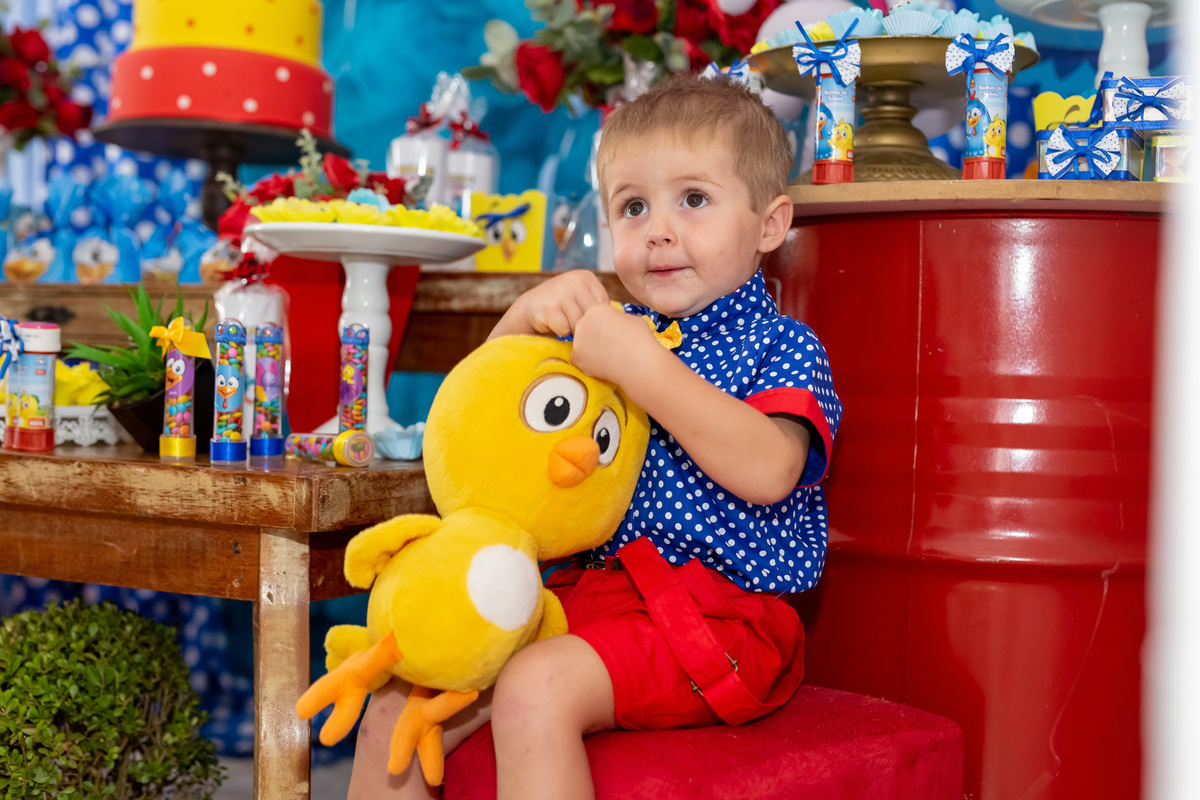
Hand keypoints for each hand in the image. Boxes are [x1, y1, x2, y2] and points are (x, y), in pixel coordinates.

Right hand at [489, 270, 609, 338]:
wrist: (528, 310)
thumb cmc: (561, 309)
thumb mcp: (582, 300)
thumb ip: (599, 306)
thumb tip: (626, 323)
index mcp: (587, 277)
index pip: (604, 307)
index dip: (596, 319)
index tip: (585, 319)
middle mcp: (575, 280)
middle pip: (593, 316)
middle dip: (586, 327)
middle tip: (575, 325)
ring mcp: (561, 292)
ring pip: (580, 324)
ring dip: (573, 331)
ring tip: (564, 323)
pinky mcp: (549, 307)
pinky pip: (565, 329)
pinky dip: (561, 333)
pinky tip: (553, 324)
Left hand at [570, 302, 659, 384]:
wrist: (640, 364)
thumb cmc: (641, 340)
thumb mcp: (631, 318)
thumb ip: (616, 317)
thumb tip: (614, 320)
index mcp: (596, 309)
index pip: (592, 312)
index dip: (602, 321)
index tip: (609, 329)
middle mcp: (583, 322)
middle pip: (583, 325)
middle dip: (592, 332)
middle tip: (607, 343)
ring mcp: (578, 340)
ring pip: (579, 341)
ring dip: (589, 346)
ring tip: (606, 353)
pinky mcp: (577, 358)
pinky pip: (577, 357)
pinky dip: (586, 361)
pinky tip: (601, 362)